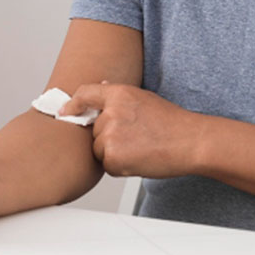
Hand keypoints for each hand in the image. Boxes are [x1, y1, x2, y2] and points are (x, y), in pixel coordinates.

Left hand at [60, 82, 202, 178]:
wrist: (190, 142)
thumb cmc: (172, 122)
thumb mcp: (143, 98)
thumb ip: (118, 95)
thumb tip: (100, 86)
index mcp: (118, 94)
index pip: (84, 94)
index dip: (72, 105)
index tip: (64, 112)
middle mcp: (111, 112)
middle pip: (94, 130)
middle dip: (108, 137)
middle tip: (136, 138)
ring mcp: (110, 135)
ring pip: (98, 149)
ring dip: (113, 153)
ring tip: (140, 148)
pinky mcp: (113, 157)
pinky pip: (106, 166)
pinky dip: (119, 167)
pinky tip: (139, 159)